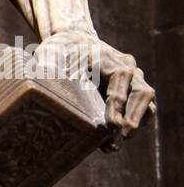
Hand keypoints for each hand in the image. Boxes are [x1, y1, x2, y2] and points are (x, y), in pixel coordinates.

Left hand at [31, 29, 154, 150]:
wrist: (73, 44)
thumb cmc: (61, 50)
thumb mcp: (50, 54)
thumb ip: (48, 68)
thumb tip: (41, 88)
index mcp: (108, 56)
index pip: (121, 78)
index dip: (117, 103)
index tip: (113, 124)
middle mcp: (127, 67)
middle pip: (141, 92)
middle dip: (134, 115)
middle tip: (123, 135)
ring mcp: (133, 80)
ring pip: (146, 103)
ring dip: (136, 122)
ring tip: (116, 142)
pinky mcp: (131, 93)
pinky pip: (142, 110)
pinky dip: (133, 124)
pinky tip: (114, 141)